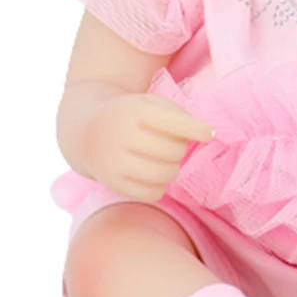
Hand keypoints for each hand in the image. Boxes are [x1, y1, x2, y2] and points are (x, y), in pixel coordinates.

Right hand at [82, 93, 215, 201]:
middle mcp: (122, 136)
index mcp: (134, 112)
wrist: (86, 131)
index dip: (196, 128)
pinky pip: (152, 193)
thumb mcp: (149, 103)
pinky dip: (160, 186)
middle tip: (175, 144)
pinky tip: (155, 175)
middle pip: (172, 150)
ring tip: (167, 160)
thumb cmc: (130, 115)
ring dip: (173, 168)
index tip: (210, 133)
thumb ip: (177, 114)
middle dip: (180, 148)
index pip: (173, 122)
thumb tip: (206, 134)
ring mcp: (115, 162)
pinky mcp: (112, 183)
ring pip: (164, 173)